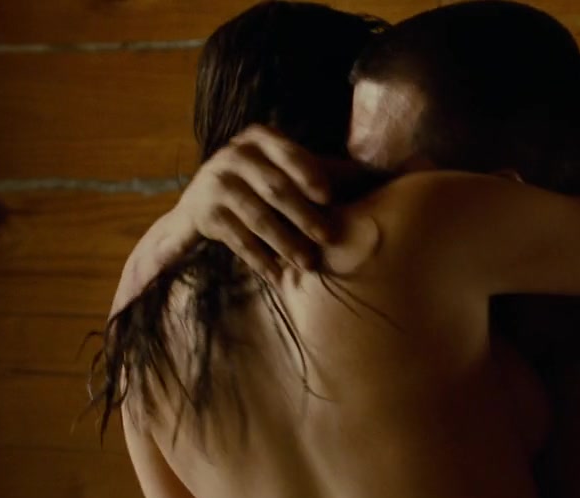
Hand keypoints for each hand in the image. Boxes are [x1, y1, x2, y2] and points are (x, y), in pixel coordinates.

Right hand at [176, 125, 334, 280]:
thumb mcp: (286, 168)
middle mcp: (235, 155)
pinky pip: (237, 239)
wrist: (202, 200)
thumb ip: (325, 170)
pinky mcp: (204, 213)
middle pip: (276, 188)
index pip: (289, 155)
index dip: (309, 175)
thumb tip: (378, 175)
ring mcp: (216, 183)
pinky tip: (277, 275)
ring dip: (286, 243)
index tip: (330, 197)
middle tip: (329, 238)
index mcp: (260, 139)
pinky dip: (259, 259)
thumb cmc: (263, 181)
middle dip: (304, 216)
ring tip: (309, 263)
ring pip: (258, 217)